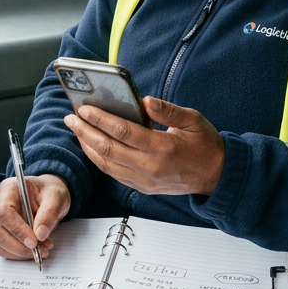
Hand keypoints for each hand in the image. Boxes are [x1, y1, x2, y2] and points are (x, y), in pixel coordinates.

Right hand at [0, 174, 70, 259]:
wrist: (47, 196)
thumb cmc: (49, 192)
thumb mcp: (56, 198)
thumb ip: (49, 214)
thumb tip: (40, 234)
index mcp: (8, 189)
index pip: (3, 211)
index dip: (17, 229)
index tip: (34, 242)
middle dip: (19, 245)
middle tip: (40, 250)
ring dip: (20, 251)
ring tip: (42, 249)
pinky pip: (2, 248)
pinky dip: (18, 254)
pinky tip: (35, 249)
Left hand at [65, 97, 224, 196]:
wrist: (216, 176)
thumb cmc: (206, 145)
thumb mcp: (193, 120)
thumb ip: (167, 110)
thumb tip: (144, 100)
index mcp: (163, 148)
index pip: (123, 132)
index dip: (101, 119)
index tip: (84, 109)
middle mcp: (150, 168)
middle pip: (108, 150)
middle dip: (86, 132)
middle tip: (71, 118)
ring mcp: (144, 181)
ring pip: (106, 165)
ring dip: (88, 146)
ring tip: (77, 130)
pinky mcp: (142, 188)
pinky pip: (114, 174)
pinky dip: (99, 159)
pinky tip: (91, 146)